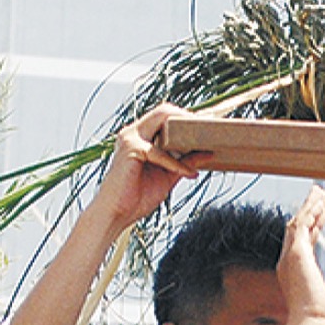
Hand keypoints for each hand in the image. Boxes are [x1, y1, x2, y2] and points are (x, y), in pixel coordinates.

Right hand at [90, 104, 210, 234]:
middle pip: (164, 110)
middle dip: (188, 118)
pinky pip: (160, 153)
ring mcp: (130, 138)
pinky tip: (190, 173)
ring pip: (163, 121)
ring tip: (204, 143)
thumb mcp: (168, 176)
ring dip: (185, 132)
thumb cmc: (137, 197)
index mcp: (140, 136)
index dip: (186, 118)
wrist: (116, 214)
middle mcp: (133, 132)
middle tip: (208, 130)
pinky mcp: (132, 150)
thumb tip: (207, 153)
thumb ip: (185, 162)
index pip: (165, 115)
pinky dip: (177, 163)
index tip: (207, 126)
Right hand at [278, 186, 324, 324]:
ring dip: (308, 206)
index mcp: (297, 272)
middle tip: (319, 195)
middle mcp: (290, 262)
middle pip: (298, 229)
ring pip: (297, 223)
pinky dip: (308, 211)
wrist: (312, 324)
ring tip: (319, 192)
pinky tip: (318, 200)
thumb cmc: (321, 321)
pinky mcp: (295, 251)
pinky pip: (301, 224)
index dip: (314, 225)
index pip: (305, 242)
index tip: (323, 212)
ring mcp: (290, 256)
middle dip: (308, 210)